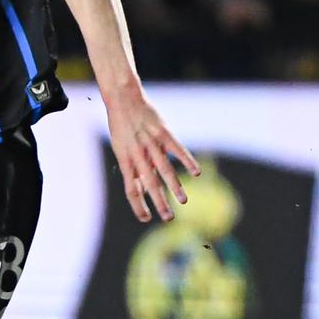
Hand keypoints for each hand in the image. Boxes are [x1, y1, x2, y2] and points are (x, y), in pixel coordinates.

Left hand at [104, 87, 198, 222]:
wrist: (123, 99)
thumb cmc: (122, 127)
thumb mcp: (122, 149)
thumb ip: (134, 168)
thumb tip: (143, 189)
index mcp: (125, 160)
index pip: (131, 190)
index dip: (138, 205)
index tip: (145, 219)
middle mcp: (137, 154)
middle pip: (149, 184)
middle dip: (159, 202)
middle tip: (168, 218)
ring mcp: (150, 143)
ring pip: (164, 169)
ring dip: (174, 186)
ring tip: (183, 201)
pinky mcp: (163, 132)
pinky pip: (176, 149)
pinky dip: (187, 161)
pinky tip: (197, 172)